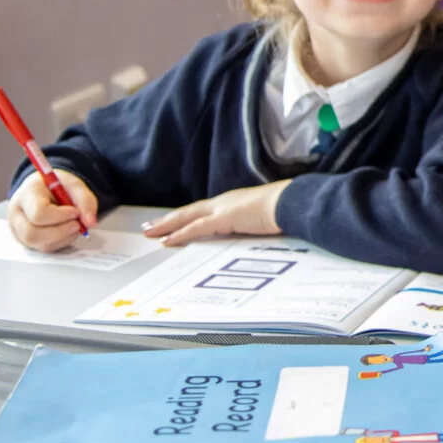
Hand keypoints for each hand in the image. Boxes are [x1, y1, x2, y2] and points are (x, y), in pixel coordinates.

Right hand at [8, 170, 98, 251]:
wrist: (46, 190)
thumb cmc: (57, 187)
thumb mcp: (74, 186)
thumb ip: (85, 201)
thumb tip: (90, 223)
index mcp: (26, 195)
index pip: (38, 213)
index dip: (60, 216)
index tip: (76, 212)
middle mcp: (17, 214)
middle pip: (32, 233)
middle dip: (60, 231)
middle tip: (77, 224)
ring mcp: (18, 230)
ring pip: (39, 244)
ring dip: (63, 238)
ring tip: (74, 226)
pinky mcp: (26, 240)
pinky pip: (44, 248)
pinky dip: (61, 242)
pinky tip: (68, 231)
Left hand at [142, 181, 291, 246]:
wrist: (293, 202)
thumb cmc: (286, 209)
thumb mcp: (266, 218)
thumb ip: (256, 225)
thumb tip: (257, 233)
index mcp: (234, 202)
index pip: (204, 211)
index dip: (187, 216)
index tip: (173, 222)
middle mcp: (224, 203)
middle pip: (189, 212)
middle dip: (168, 219)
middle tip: (150, 227)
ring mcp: (223, 209)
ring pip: (187, 218)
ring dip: (167, 225)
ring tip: (150, 233)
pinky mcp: (224, 219)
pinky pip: (196, 228)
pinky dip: (180, 234)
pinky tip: (167, 240)